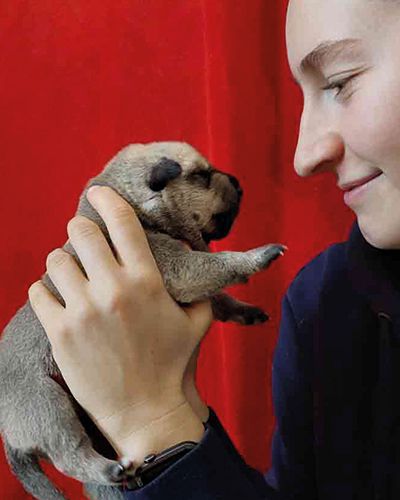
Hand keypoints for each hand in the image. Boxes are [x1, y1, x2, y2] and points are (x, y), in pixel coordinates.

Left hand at [28, 185, 212, 458]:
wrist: (145, 411)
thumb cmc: (173, 363)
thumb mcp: (197, 320)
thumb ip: (198, 285)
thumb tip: (192, 252)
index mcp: (146, 281)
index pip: (122, 222)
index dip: (107, 200)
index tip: (99, 193)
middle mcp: (112, 289)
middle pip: (81, 232)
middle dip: (82, 230)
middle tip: (85, 239)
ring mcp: (83, 311)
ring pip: (55, 260)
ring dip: (64, 262)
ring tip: (73, 275)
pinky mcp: (60, 333)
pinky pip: (38, 292)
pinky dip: (46, 291)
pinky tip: (59, 300)